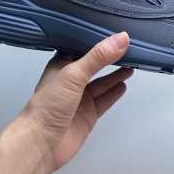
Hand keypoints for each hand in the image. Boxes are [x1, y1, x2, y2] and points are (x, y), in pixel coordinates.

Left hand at [21, 32, 132, 171]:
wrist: (41, 144)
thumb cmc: (50, 104)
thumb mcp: (74, 74)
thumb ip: (98, 57)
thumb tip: (122, 38)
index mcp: (62, 64)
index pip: (82, 46)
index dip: (98, 38)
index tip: (116, 30)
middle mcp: (71, 79)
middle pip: (95, 64)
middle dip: (110, 56)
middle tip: (131, 46)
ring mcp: (80, 98)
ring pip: (102, 82)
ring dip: (116, 73)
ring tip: (133, 63)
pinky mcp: (88, 114)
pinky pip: (105, 100)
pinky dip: (114, 92)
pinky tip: (124, 84)